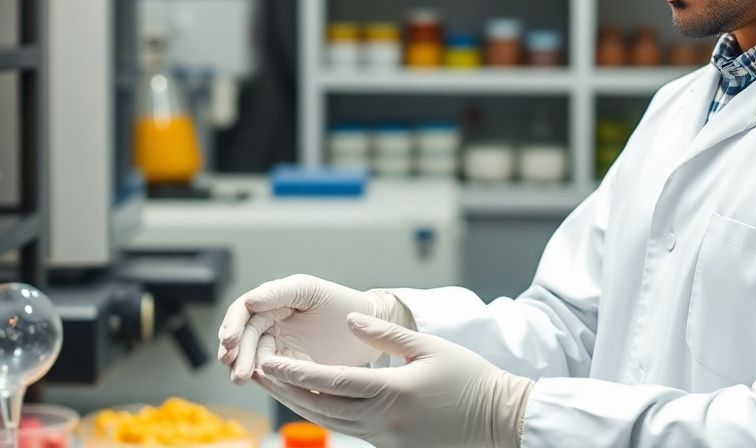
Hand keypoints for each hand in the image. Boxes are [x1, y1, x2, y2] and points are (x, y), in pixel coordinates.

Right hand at [216, 274, 409, 381]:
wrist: (370, 332)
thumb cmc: (344, 304)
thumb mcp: (310, 291)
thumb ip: (279, 293)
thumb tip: (249, 301)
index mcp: (276, 297)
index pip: (245, 309)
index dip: (233, 324)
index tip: (229, 339)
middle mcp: (273, 318)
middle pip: (245, 334)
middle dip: (236, 351)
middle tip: (233, 366)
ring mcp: (279, 341)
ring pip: (252, 354)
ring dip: (243, 366)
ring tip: (240, 378)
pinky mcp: (289, 363)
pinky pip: (269, 370)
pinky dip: (261, 376)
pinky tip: (258, 382)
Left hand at [259, 312, 532, 447]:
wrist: (498, 419)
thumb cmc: (468, 377)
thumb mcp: (428, 347)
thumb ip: (384, 334)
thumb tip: (349, 321)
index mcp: (392, 390)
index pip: (332, 381)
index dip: (297, 371)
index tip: (270, 362)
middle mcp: (384, 419)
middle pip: (322, 405)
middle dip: (287, 389)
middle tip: (258, 373)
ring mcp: (386, 437)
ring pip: (331, 421)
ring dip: (300, 404)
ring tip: (276, 386)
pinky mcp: (391, 446)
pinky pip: (350, 428)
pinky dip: (326, 414)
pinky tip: (312, 400)